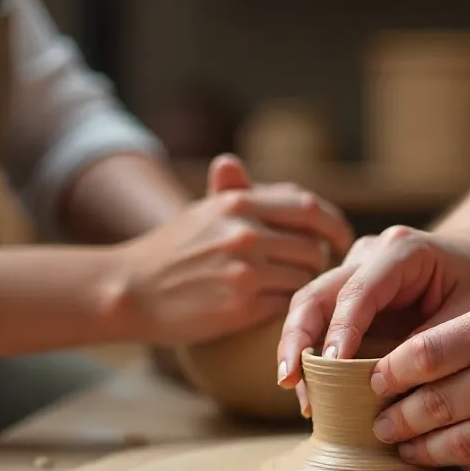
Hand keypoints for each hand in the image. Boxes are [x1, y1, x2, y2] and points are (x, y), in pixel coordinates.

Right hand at [114, 155, 352, 345]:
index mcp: (238, 203)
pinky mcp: (241, 307)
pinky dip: (286, 308)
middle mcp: (244, 232)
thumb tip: (233, 162)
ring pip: (304, 278)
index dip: (333, 225)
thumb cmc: (171, 252)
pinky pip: (287, 305)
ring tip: (288, 289)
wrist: (128, 291)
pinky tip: (271, 308)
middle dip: (319, 261)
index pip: (308, 208)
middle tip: (310, 272)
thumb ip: (232, 191)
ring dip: (304, 286)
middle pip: (313, 247)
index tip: (341, 239)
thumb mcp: (201, 211)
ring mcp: (244, 270)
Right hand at [277, 225, 469, 414]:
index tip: (331, 366)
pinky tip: (311, 389)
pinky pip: (320, 321)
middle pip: (317, 293)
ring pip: (309, 306)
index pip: (358, 290)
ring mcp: (352, 272)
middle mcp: (368, 255)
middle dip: (297, 338)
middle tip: (290, 381)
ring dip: (298, 350)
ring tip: (298, 393)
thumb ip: (434, 343)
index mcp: (402, 250)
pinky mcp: (347, 293)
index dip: (340, 330)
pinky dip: (312, 354)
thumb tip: (391, 385)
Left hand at [368, 278, 469, 470]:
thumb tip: (413, 363)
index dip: (387, 375)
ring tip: (405, 449)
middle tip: (378, 426)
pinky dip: (469, 468)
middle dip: (396, 420)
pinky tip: (453, 462)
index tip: (372, 383)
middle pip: (435, 406)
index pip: (424, 355)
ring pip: (461, 447)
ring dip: (423, 451)